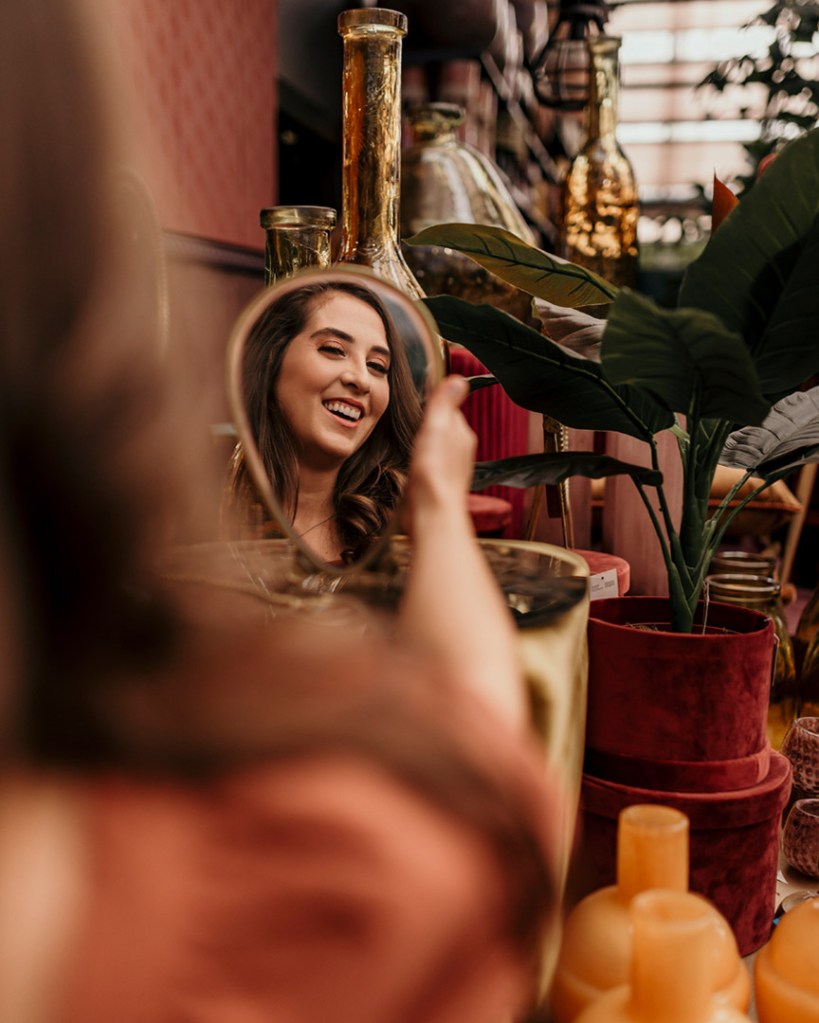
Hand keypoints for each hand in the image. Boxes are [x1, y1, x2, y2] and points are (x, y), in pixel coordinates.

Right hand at [405, 376, 475, 532]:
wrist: (430, 512)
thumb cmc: (433, 472)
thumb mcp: (437, 427)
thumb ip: (444, 403)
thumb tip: (458, 380)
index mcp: (462, 434)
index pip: (449, 408)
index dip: (434, 403)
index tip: (421, 401)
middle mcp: (459, 450)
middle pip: (442, 427)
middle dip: (429, 424)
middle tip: (413, 422)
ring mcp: (449, 468)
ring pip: (435, 446)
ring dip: (423, 443)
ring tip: (411, 442)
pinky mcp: (436, 483)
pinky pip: (428, 464)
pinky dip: (420, 461)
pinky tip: (411, 465)